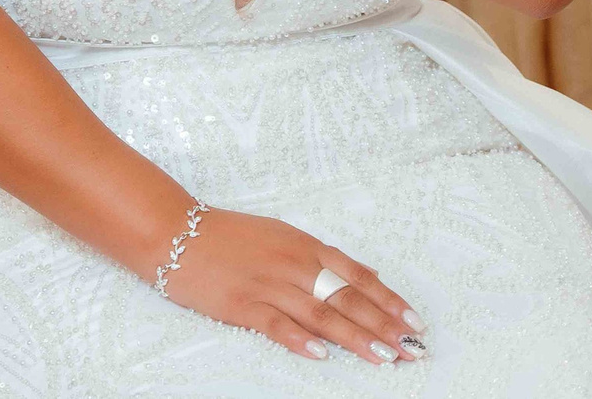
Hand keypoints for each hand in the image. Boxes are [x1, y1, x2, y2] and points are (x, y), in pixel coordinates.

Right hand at [160, 207, 423, 365]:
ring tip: (383, 358)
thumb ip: (326, 258)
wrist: (177, 233)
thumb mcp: (284, 236)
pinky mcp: (242, 305)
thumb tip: (368, 273)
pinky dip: (300, 340)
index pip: (357, 275)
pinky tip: (321, 355)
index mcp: (305, 246)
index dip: (388, 300)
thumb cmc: (231, 236)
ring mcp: (268, 285)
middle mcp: (293, 264)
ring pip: (320, 314)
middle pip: (346, 298)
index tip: (414, 321)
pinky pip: (276, 325)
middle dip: (383, 325)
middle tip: (411, 348)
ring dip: (355, 338)